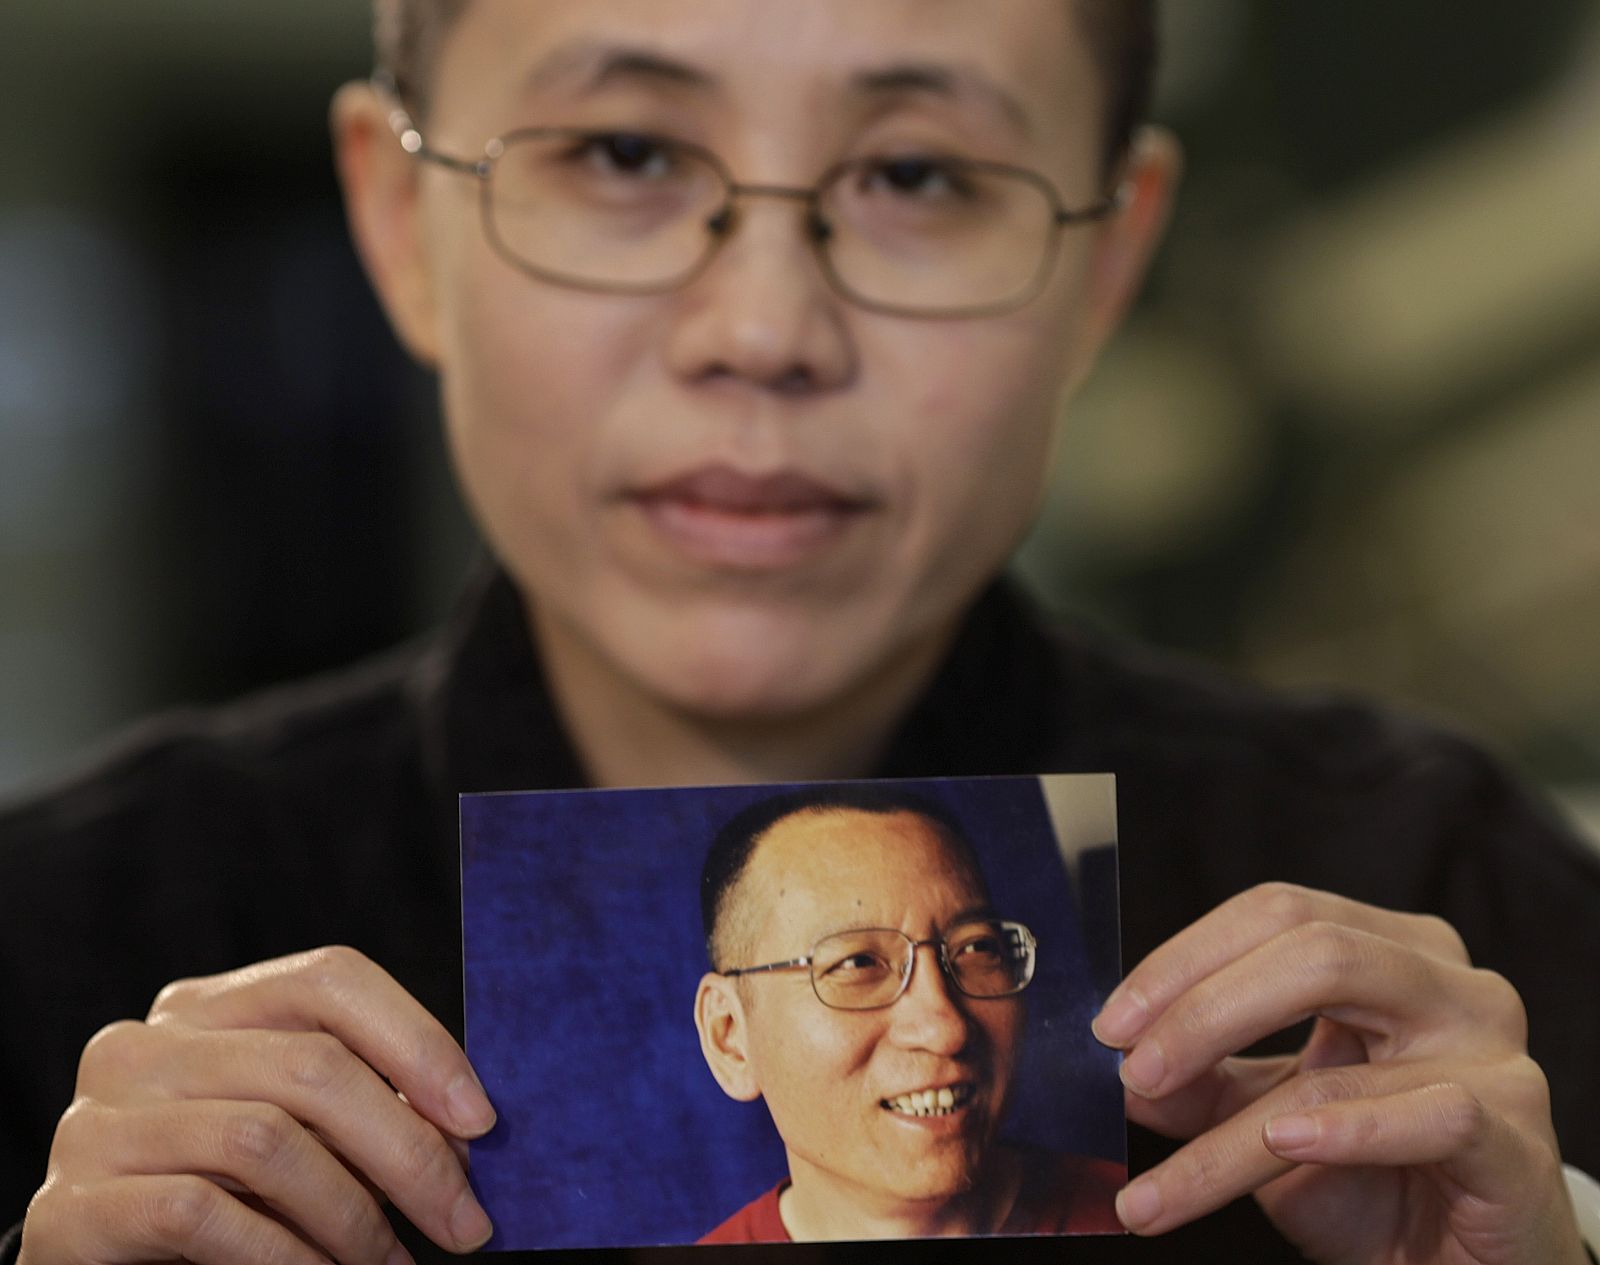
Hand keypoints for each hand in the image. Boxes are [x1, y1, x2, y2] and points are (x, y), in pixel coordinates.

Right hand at [18, 947, 495, 1264]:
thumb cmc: (225, 1196)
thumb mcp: (294, 1130)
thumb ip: (360, 1107)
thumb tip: (464, 1133)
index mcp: (207, 1008)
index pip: (330, 979)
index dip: (417, 1041)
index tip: (481, 1119)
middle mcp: (144, 1047)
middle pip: (311, 1065)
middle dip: (407, 1151)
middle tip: (462, 1220)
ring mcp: (97, 1123)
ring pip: (264, 1141)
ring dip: (351, 1215)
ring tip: (392, 1261)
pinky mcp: (68, 1210)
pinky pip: (201, 1214)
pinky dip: (283, 1256)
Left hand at [1093, 883, 1586, 1263]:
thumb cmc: (1379, 1180)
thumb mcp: (1269, 1120)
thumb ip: (1201, 1085)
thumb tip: (1118, 1070)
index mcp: (1388, 950)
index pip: (1275, 913)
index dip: (1184, 959)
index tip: (1113, 1023)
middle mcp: (1445, 981)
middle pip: (1310, 947)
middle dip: (1201, 1009)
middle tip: (1132, 1072)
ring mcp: (1489, 1051)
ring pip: (1344, 1045)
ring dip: (1234, 1114)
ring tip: (1167, 1163)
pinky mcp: (1514, 1135)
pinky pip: (1428, 1113)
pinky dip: (1345, 1130)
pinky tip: (1282, 1144)